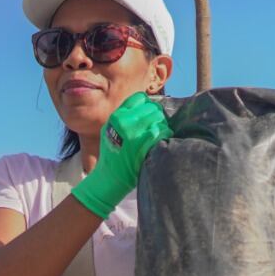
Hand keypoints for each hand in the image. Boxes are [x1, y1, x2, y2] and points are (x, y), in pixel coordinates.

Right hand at [72, 93, 170, 218]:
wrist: (109, 177)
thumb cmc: (111, 154)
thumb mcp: (109, 130)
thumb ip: (123, 118)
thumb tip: (142, 108)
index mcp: (117, 116)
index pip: (139, 98)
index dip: (147, 105)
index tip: (148, 113)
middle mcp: (126, 122)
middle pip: (152, 108)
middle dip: (157, 115)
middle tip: (157, 124)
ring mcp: (136, 133)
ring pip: (159, 118)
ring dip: (163, 124)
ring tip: (161, 132)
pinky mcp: (146, 144)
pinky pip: (162, 132)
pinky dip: (166, 134)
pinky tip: (163, 139)